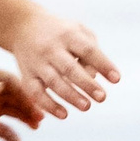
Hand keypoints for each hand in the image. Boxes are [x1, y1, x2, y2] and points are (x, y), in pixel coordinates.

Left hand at [0, 63, 45, 140]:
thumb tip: (1, 88)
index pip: (11, 82)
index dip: (23, 91)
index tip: (34, 100)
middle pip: (17, 98)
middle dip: (29, 106)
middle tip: (40, 116)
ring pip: (15, 114)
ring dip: (26, 119)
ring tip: (35, 126)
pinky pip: (4, 132)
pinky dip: (12, 138)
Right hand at [5, 7, 120, 117]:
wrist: (23, 26)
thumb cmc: (61, 32)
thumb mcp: (78, 32)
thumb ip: (91, 51)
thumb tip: (94, 76)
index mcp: (68, 35)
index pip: (88, 50)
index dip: (103, 64)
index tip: (116, 79)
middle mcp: (51, 48)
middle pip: (70, 68)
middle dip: (87, 84)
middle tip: (102, 98)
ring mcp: (37, 62)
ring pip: (53, 81)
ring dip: (70, 96)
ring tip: (87, 107)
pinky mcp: (26, 74)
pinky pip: (35, 92)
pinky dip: (48, 105)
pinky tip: (64, 115)